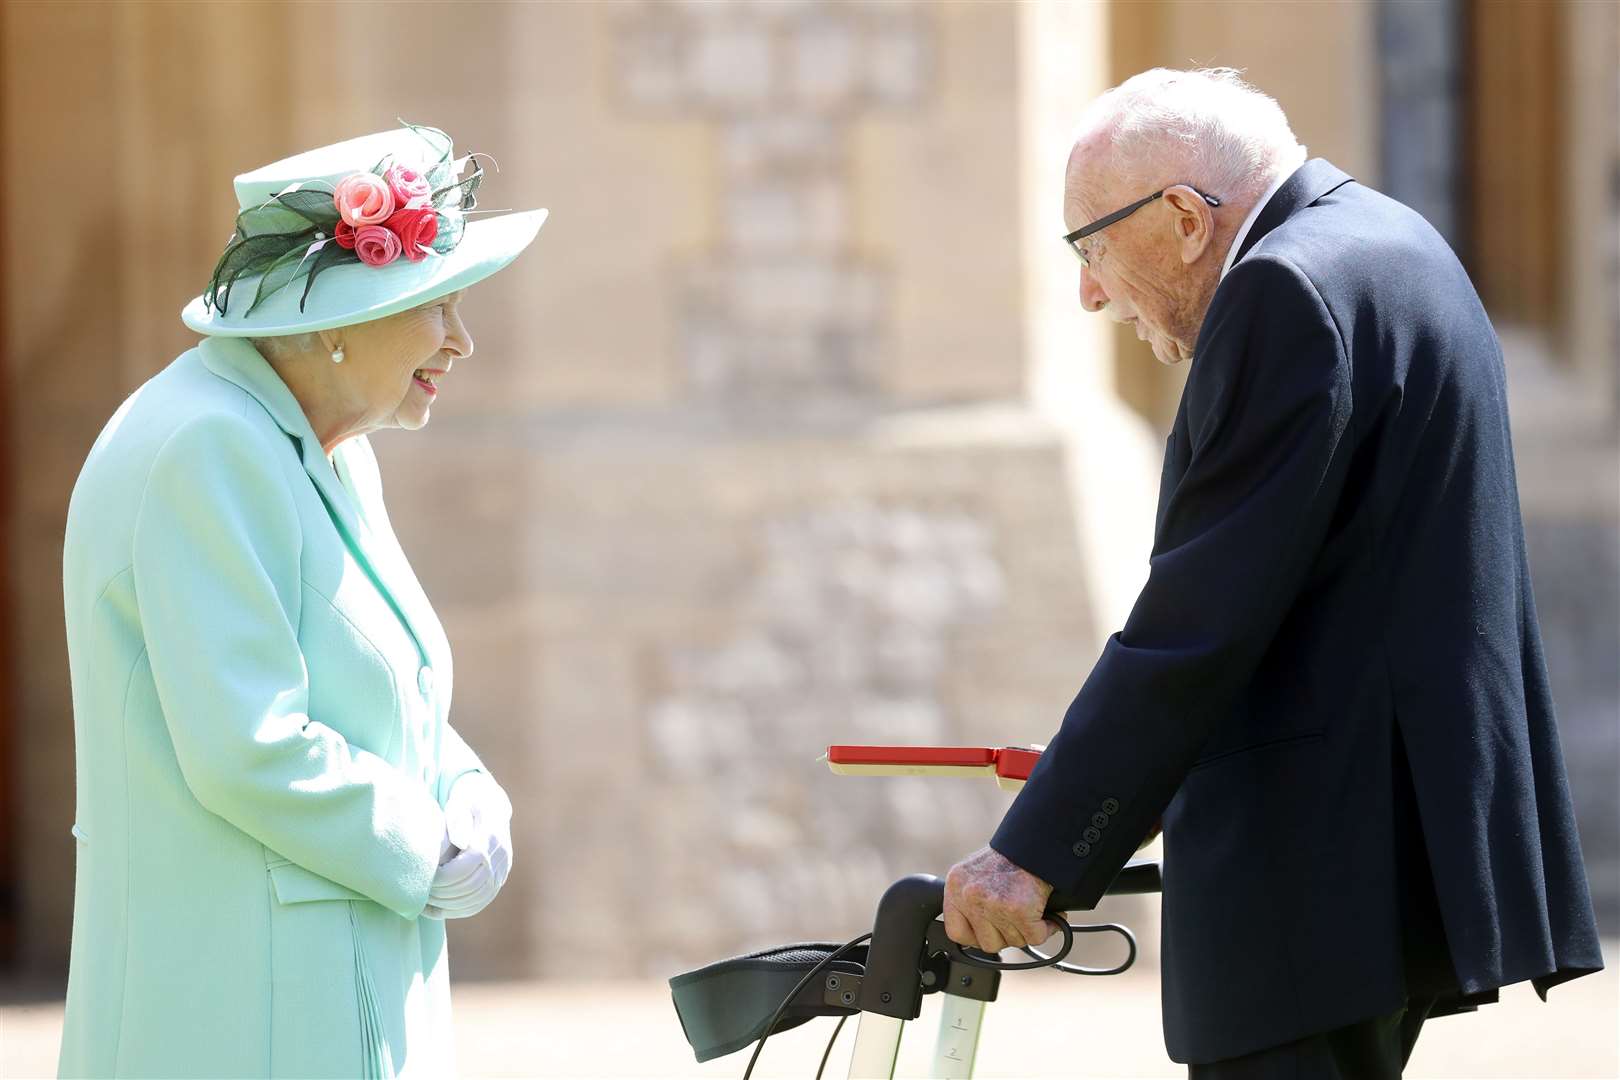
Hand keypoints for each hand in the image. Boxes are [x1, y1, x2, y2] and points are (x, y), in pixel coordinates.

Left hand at [424, 772, 512, 919]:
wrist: (489, 805)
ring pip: (476, 899)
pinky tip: (436, 910)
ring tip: (426, 902)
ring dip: (448, 905)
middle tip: (421, 892)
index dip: (443, 877)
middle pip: (471, 886)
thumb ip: (458, 818)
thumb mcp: (461, 802)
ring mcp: (501, 870)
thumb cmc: (467, 802)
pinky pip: (479, 903)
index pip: (467, 869)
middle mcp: (500, 857)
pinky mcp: (498, 880)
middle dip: (443, 893)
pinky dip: (457, 910)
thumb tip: (461, 842)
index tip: (425, 877)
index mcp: (491, 838)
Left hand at [943, 845, 1057, 954]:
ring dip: (1025, 930)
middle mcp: (971, 897)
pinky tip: (1047, 917)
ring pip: (1012, 941)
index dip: (975, 937)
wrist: (1034, 845)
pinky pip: (1034, 937)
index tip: (989, 933)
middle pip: (987, 943)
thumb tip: (975, 934)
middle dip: (1005, 935)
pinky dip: (1045, 929)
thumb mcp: (974, 874)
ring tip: (1029, 910)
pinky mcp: (1018, 910)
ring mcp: (994, 905)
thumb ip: (968, 900)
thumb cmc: (1008, 858)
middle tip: (1015, 918)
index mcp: (956, 888)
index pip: (956, 932)